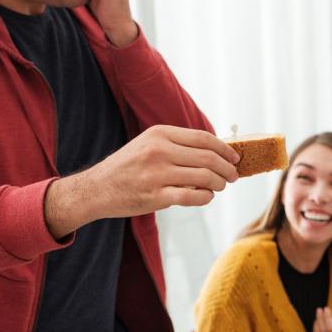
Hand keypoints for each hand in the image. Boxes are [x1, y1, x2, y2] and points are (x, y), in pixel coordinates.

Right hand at [45, 126, 238, 237]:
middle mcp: (159, 151)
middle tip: (233, 176)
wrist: (96, 189)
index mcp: (159, 134)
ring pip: (204, 178)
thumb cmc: (128, 167)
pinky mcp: (155, 196)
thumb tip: (215, 152)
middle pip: (208, 158)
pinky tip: (206, 197)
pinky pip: (192, 197)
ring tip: (220, 187)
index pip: (204, 139)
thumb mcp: (148, 145)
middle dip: (227, 169)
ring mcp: (156, 174)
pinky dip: (205, 198)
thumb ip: (177, 145)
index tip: (235, 157)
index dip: (225, 149)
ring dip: (219, 184)